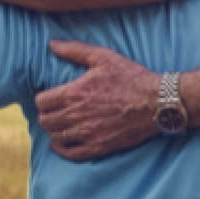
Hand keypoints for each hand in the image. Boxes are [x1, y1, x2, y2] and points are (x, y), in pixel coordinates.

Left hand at [35, 41, 159, 160]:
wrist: (157, 102)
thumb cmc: (132, 78)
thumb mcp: (104, 57)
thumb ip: (75, 50)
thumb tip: (52, 44)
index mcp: (76, 92)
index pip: (42, 102)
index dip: (42, 99)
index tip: (48, 98)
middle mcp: (78, 115)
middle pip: (45, 121)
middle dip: (46, 114)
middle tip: (54, 111)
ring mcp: (88, 133)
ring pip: (55, 137)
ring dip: (54, 130)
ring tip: (59, 124)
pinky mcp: (100, 147)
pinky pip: (71, 154)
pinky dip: (62, 150)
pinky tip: (61, 143)